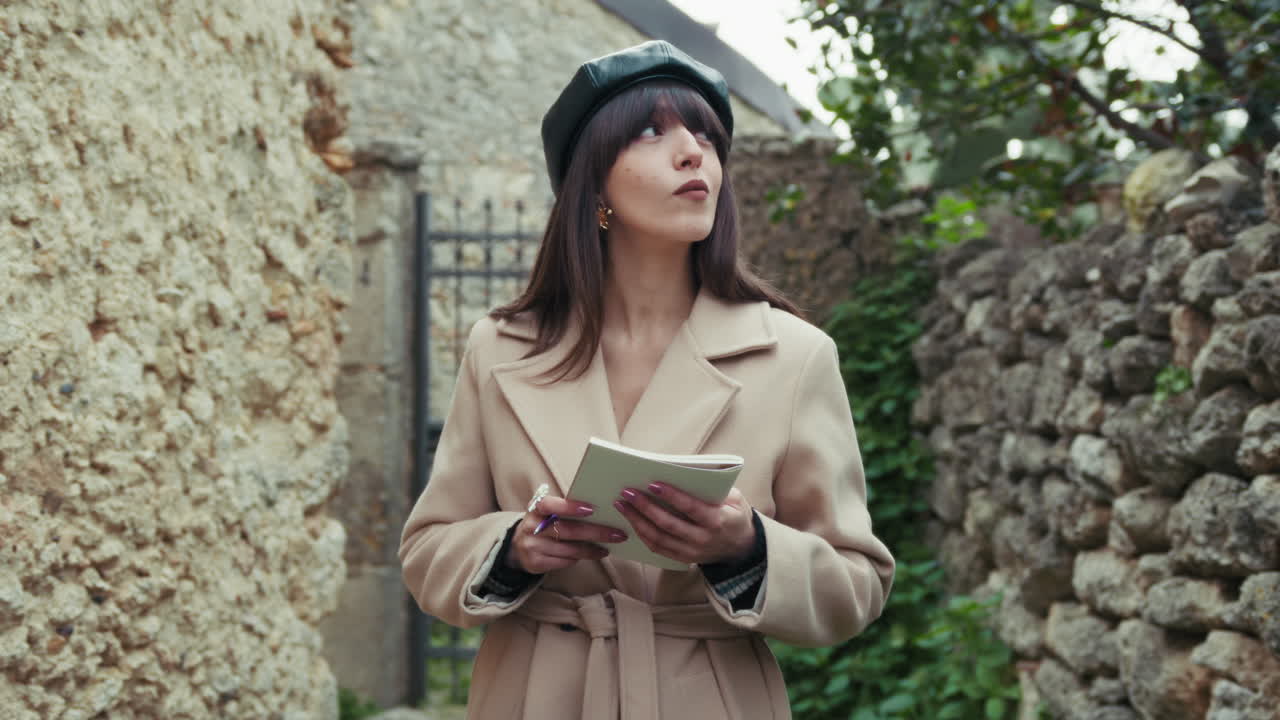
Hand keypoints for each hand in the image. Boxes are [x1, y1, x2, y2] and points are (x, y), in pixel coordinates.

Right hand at [508, 492, 627, 574]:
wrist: (517, 545)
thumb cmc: (543, 523)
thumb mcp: (548, 512)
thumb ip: (567, 509)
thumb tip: (601, 512)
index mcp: (536, 508)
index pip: (551, 505)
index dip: (570, 507)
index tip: (592, 509)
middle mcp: (532, 527)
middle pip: (568, 531)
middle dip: (596, 532)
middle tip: (617, 534)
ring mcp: (532, 546)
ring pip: (570, 550)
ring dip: (592, 549)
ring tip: (608, 547)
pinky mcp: (535, 563)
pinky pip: (565, 561)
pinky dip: (581, 558)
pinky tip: (593, 554)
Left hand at [614, 484, 755, 565]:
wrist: (742, 548)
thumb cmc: (735, 516)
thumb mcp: (736, 498)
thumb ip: (715, 487)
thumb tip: (686, 471)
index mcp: (717, 521)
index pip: (691, 507)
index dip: (671, 496)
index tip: (653, 484)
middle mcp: (702, 539)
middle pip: (668, 524)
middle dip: (645, 507)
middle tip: (627, 492)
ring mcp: (691, 552)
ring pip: (658, 538)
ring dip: (637, 521)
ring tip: (622, 505)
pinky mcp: (683, 559)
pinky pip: (658, 548)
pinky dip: (642, 534)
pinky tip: (631, 521)